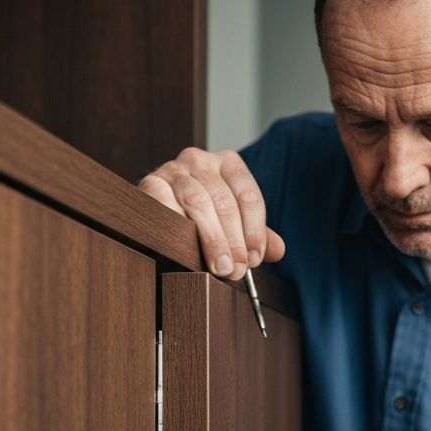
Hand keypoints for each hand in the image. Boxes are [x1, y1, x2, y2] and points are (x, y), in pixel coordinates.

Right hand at [137, 148, 285, 281]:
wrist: (159, 216)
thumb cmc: (202, 220)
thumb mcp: (233, 225)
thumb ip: (256, 235)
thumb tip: (279, 251)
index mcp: (228, 164)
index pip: (249, 196)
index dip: (254, 232)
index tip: (255, 259)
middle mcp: (201, 160)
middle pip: (225, 202)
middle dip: (234, 241)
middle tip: (236, 270)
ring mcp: (174, 169)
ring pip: (199, 203)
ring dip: (213, 240)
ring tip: (220, 267)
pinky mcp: (151, 183)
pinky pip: (168, 205)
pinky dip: (180, 229)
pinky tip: (188, 250)